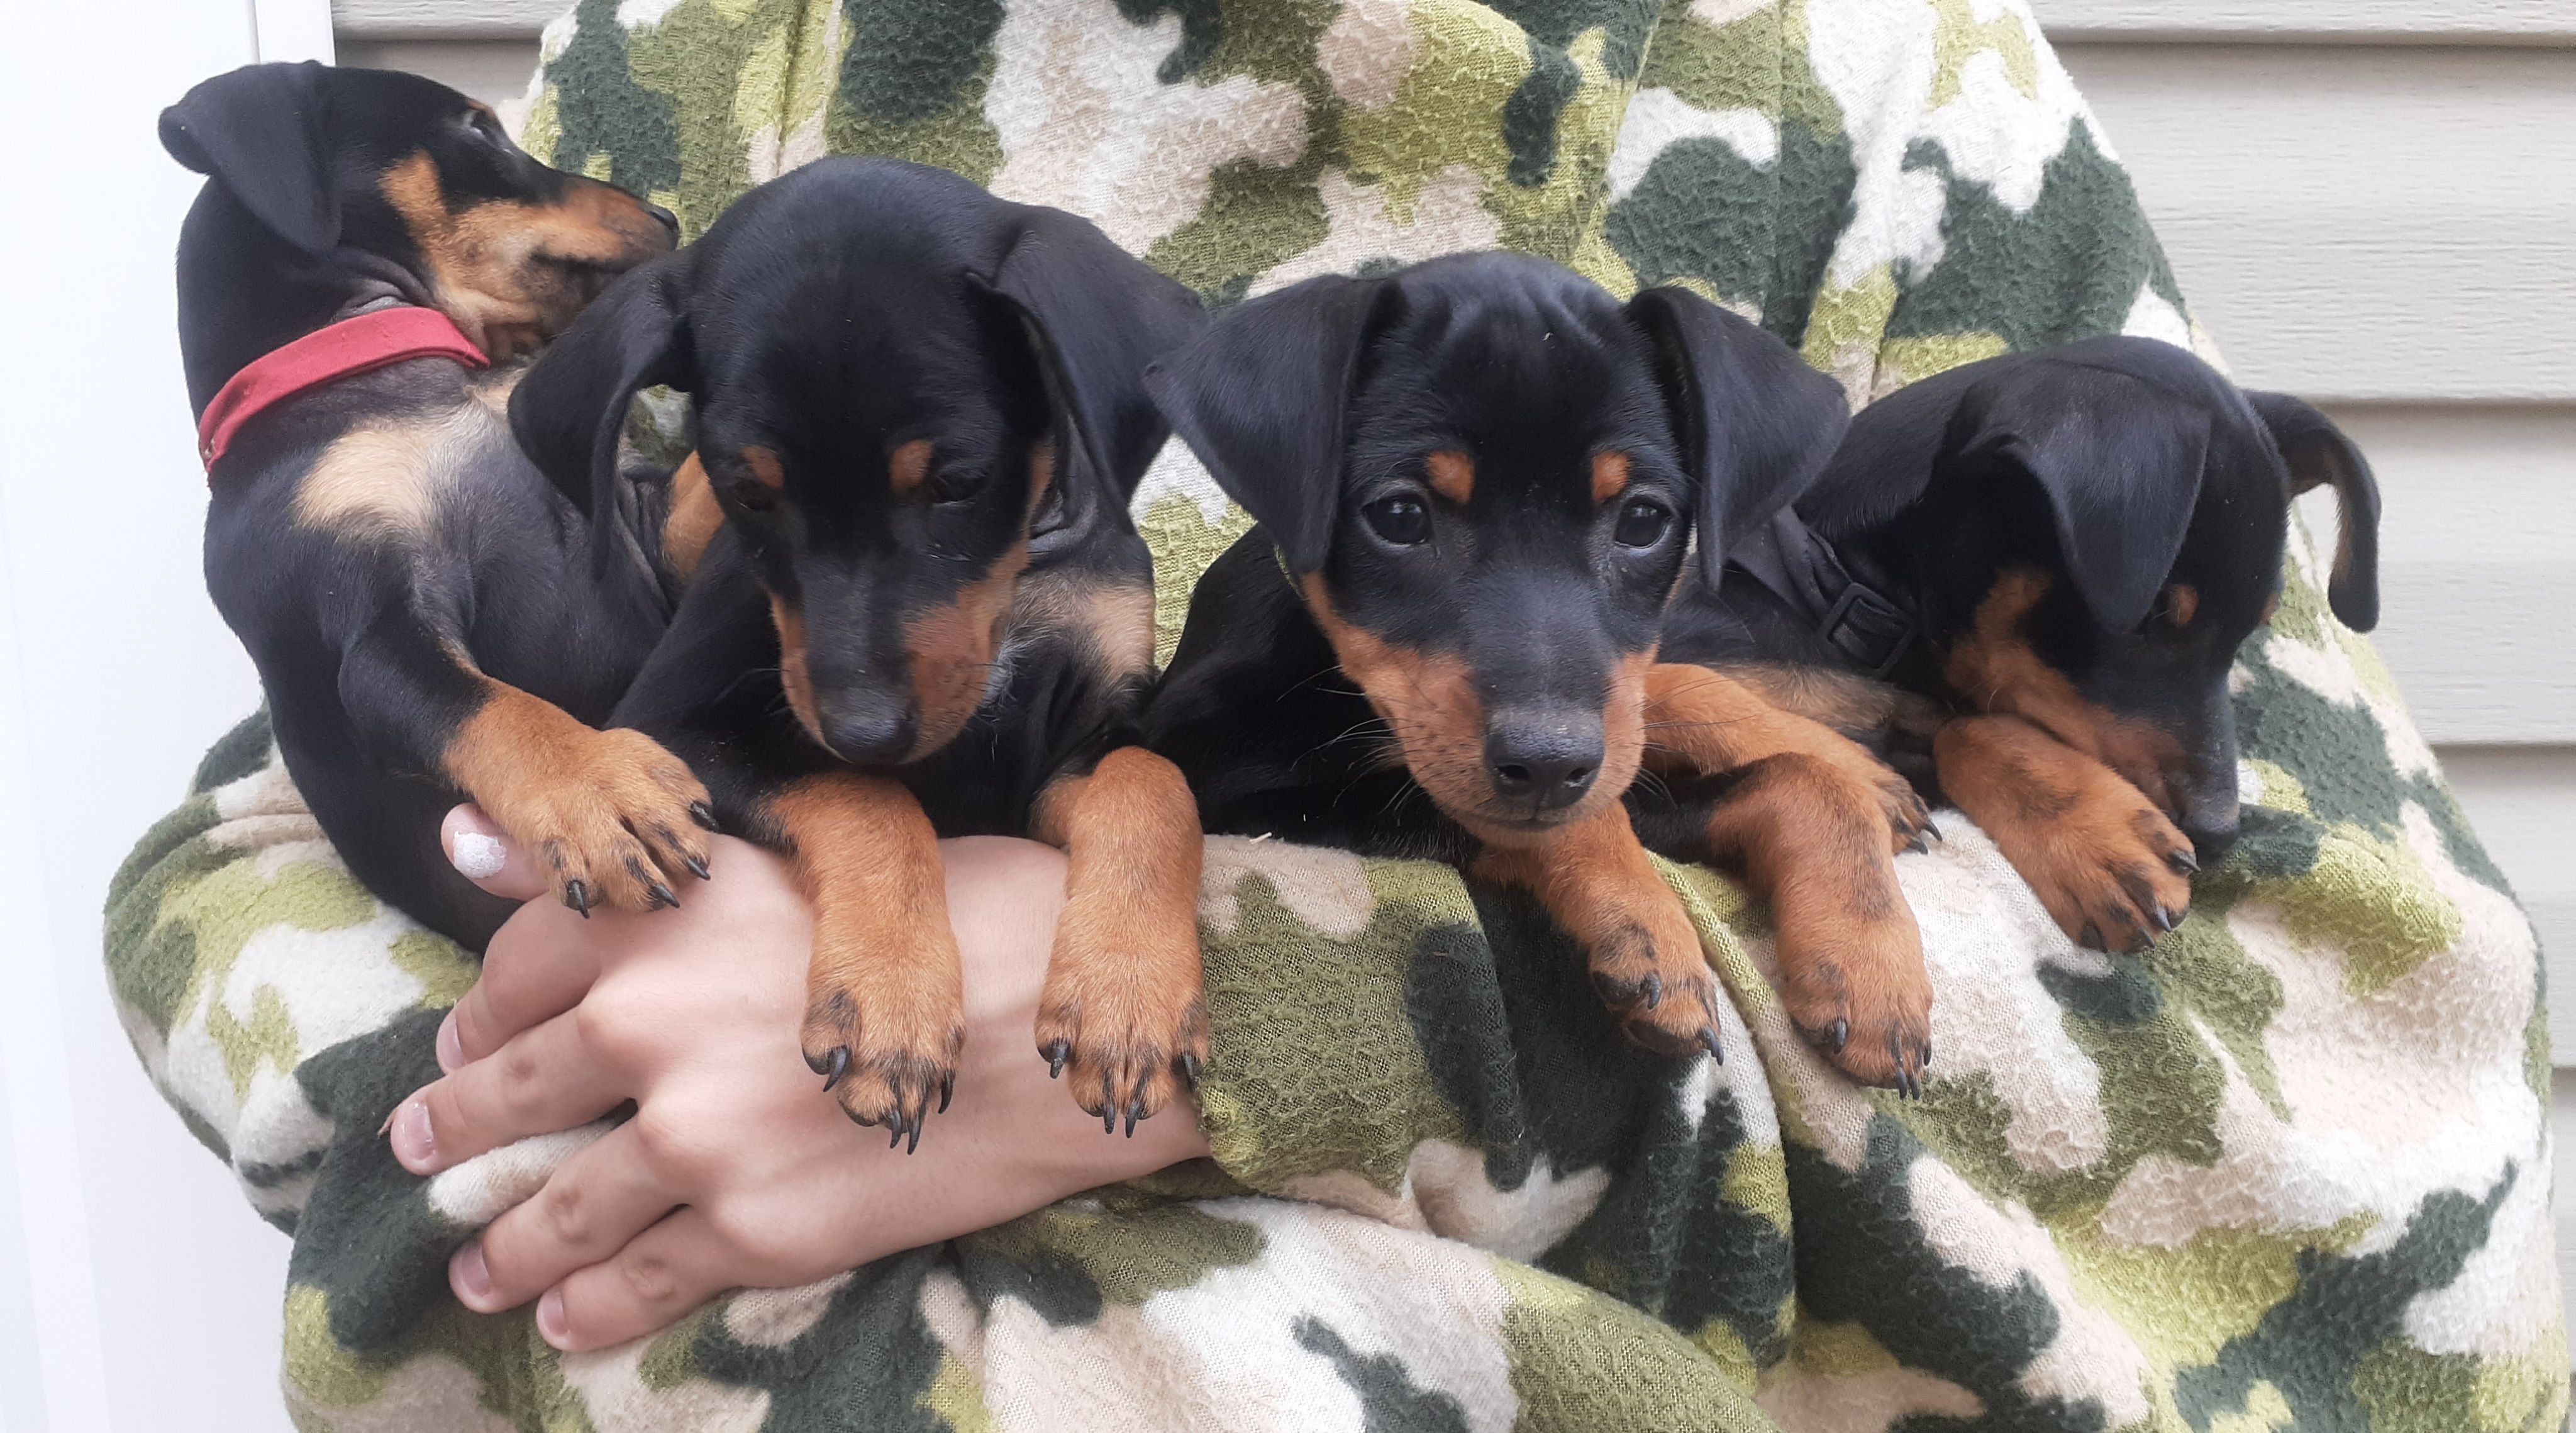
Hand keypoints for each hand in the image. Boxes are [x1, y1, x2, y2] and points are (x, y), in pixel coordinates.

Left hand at [388, 805, 1209, 1350]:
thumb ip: (642, 860)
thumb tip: (463, 836)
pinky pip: (639, 1281)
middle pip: (511, 1088)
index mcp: (666, 912)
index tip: (467, 1036)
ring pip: (557, 1204)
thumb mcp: (808, 851)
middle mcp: (651, 1022)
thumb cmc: (976, 916)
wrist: (1087, 1030)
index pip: (520, 963)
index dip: (486, 1006)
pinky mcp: (754, 1231)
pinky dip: (588, 1304)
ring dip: (501, 1238)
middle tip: (417, 1143)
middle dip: (454, 1122)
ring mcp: (695, 1138)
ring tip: (470, 1262)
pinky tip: (564, 1315)